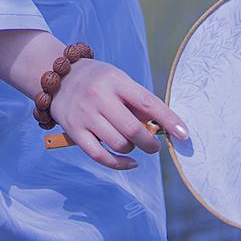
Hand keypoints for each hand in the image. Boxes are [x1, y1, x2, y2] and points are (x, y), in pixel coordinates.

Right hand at [48, 59, 185, 170]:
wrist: (56, 76)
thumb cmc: (97, 80)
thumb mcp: (117, 80)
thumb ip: (136, 102)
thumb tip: (161, 128)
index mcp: (115, 80)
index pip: (148, 103)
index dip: (168, 120)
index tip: (184, 135)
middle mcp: (99, 96)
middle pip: (133, 129)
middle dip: (150, 143)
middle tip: (154, 146)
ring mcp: (85, 114)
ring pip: (119, 144)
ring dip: (132, 150)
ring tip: (131, 143)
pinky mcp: (74, 130)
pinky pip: (101, 156)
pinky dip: (119, 164)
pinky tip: (129, 163)